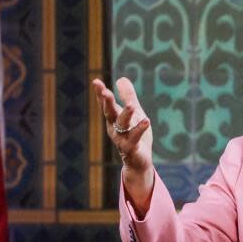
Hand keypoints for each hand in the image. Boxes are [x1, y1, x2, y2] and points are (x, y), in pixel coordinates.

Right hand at [92, 77, 154, 211]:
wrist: (138, 162)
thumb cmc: (135, 136)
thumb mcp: (133, 114)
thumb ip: (128, 97)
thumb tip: (121, 78)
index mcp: (114, 119)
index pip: (106, 104)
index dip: (101, 94)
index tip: (96, 82)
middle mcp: (115, 129)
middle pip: (110, 113)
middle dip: (107, 102)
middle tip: (105, 92)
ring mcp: (122, 139)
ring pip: (122, 125)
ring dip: (125, 115)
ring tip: (131, 105)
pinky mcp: (132, 149)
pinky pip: (135, 138)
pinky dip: (140, 129)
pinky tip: (146, 120)